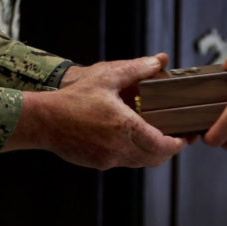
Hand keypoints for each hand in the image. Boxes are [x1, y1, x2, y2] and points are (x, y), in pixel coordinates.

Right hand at [3, 54, 186, 169]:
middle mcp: (119, 148)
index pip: (161, 145)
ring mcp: (108, 159)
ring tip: (157, 137)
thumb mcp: (106, 77)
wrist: (42, 120)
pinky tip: (132, 139)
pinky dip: (133, 153)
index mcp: (125, 127)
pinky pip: (124, 162)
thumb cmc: (73, 97)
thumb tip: (158, 61)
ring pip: (140, 163)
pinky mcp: (98, 164)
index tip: (184, 137)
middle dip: (168, 150)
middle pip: (155, 159)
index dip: (177, 144)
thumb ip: (135, 69)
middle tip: (176, 138)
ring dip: (151, 153)